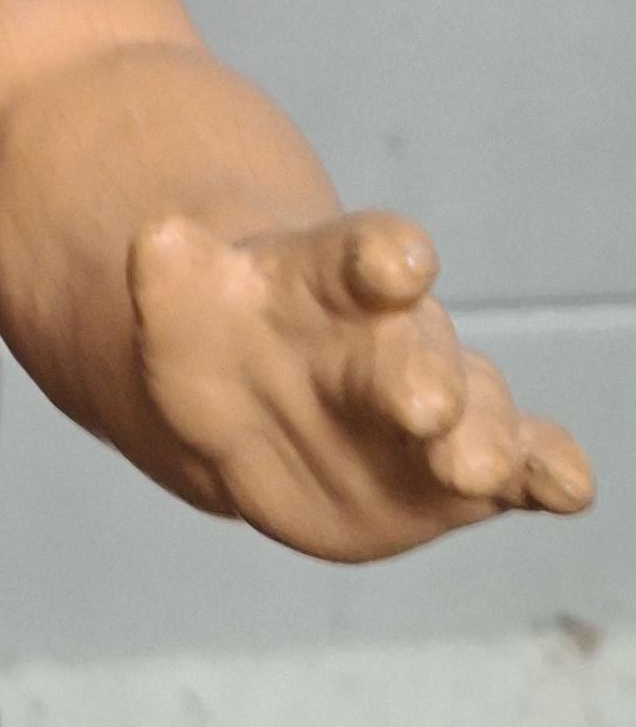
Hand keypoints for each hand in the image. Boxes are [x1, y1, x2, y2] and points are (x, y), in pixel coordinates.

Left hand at [128, 208, 593, 559]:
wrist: (245, 400)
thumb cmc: (215, 338)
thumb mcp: (178, 309)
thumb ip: (172, 281)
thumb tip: (155, 240)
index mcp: (330, 282)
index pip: (361, 255)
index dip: (380, 257)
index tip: (395, 261)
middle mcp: (394, 338)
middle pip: (417, 348)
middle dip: (422, 374)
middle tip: (421, 404)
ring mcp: (437, 404)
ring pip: (475, 413)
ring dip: (481, 438)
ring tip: (473, 466)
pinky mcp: (458, 471)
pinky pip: (520, 464)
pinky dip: (547, 472)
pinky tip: (569, 486)